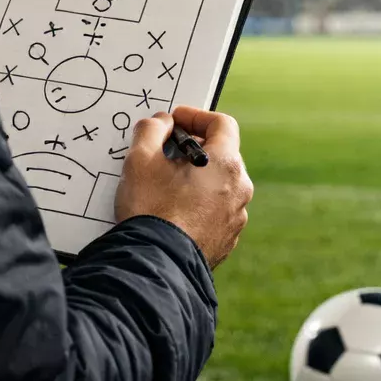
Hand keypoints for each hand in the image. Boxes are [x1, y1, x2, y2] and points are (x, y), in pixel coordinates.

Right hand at [114, 106, 251, 269]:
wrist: (156, 264)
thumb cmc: (151, 209)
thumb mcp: (140, 158)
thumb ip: (152, 129)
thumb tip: (161, 122)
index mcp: (226, 163)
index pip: (222, 124)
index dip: (196, 116)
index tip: (175, 121)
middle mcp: (240, 189)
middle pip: (222, 155)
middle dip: (194, 149)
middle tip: (166, 153)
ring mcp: (236, 218)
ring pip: (219, 186)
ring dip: (197, 179)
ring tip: (166, 186)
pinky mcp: (226, 241)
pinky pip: (215, 212)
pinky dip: (198, 206)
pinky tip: (173, 212)